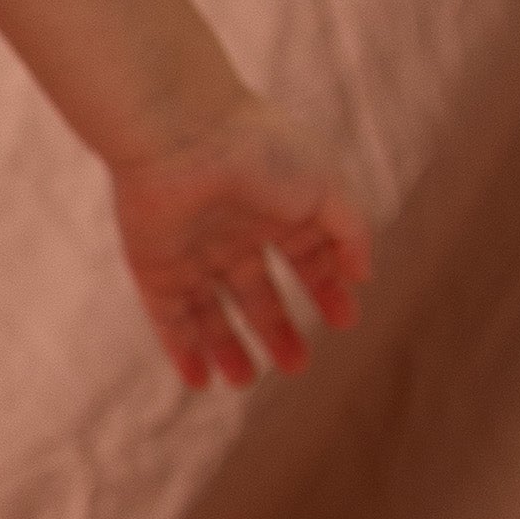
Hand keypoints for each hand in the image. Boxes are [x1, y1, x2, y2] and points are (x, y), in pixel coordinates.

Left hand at [108, 95, 372, 393]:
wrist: (182, 136)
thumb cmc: (260, 153)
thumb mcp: (326, 189)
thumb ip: (351, 232)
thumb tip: (364, 275)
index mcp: (275, 206)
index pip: (306, 257)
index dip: (327, 289)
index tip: (346, 320)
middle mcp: (232, 231)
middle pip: (256, 292)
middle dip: (277, 328)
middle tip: (298, 366)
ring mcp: (191, 251)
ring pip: (211, 311)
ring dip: (230, 347)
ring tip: (248, 381)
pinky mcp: (155, 267)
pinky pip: (169, 317)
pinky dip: (183, 350)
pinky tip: (202, 382)